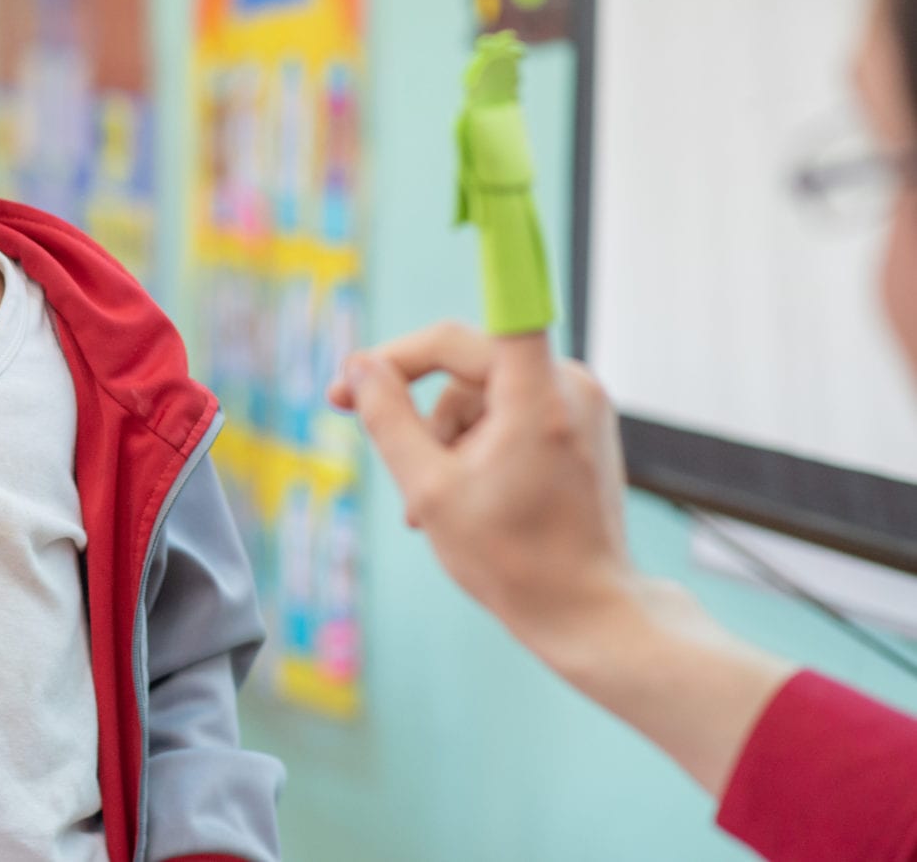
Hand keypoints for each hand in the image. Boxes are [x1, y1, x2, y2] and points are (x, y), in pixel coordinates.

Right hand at [330, 321, 794, 795]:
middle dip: (419, 412)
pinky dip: (477, 445)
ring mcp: (580, 404)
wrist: (589, 611)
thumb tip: (360, 368)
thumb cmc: (515, 560)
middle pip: (465, 366)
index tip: (356, 375)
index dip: (401, 348)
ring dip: (445, 439)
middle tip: (380, 455)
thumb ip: (388, 418)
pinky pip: (508, 411)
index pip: (457, 334)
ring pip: (481, 394)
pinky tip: (460, 495)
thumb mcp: (430, 489)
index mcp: (538, 396)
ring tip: (430, 503)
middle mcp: (569, 385)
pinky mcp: (580, 425)